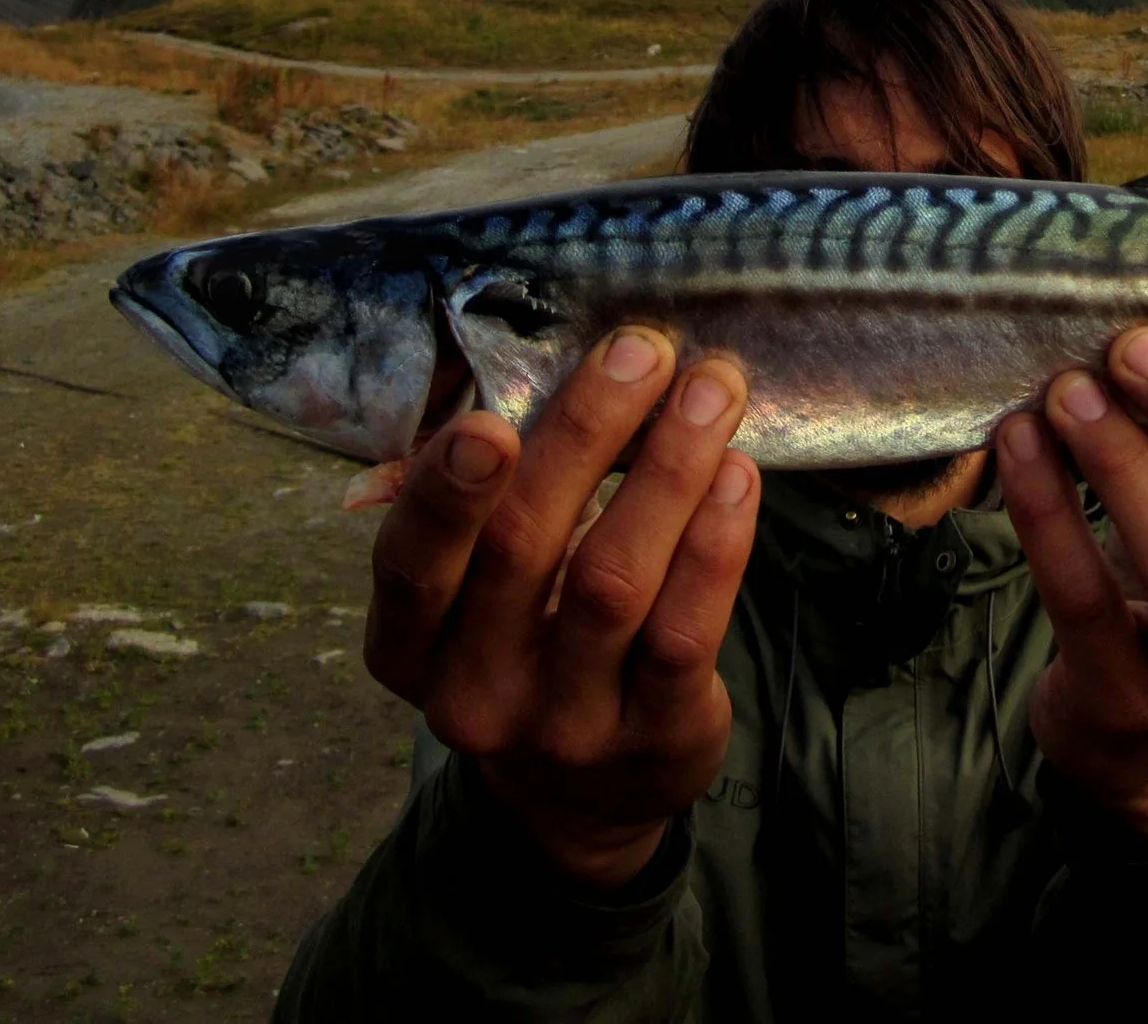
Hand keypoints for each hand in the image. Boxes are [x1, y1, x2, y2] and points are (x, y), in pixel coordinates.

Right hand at [363, 327, 759, 886]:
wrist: (584, 796)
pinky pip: (686, 628)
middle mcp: (475, 693)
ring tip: (711, 390)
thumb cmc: (527, 642)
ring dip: (667, 469)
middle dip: (583, 436)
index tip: (489, 421)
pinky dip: (715, 542)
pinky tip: (736, 474)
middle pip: (522, 551)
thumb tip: (513, 370)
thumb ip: (488, 500)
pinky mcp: (657, 736)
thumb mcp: (479, 591)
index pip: (411, 568)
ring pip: (613, 582)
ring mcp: (567, 724)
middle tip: (641, 352)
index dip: (444, 495)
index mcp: (411, 645)